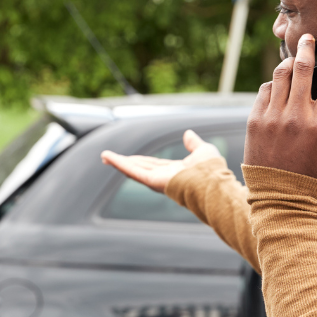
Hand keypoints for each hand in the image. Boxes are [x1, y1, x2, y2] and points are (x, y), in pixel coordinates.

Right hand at [100, 130, 222, 192]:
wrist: (212, 182)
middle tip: (109, 158)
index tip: (129, 157)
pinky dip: (120, 164)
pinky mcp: (152, 181)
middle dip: (124, 163)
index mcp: (174, 171)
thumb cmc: (212, 170)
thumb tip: (188, 133)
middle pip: (140, 168)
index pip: (153, 165)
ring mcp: (157, 180)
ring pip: (134, 170)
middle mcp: (164, 177)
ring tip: (104, 156)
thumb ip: (194, 143)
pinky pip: (133, 172)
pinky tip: (109, 158)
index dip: (140, 160)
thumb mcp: (203, 150)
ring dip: (118, 163)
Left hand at [244, 29, 316, 183]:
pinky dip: (273, 83)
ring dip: (288, 62)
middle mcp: (295, 116)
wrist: (281, 197)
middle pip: (302, 69)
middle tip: (308, 38)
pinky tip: (280, 84)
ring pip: (280, 76)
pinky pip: (264, 91)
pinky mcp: (254, 122)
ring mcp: (272, 118)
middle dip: (306, 48)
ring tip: (294, 58)